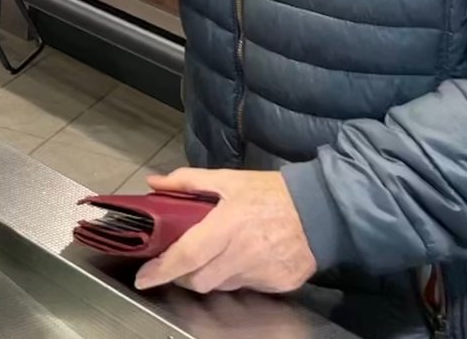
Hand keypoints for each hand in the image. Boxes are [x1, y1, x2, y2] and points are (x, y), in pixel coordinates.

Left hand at [135, 169, 317, 294]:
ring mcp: (261, 273)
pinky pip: (247, 287)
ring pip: (222, 286)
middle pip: (199, 280)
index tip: (144, 278)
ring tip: (217, 254)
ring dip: (211, 275)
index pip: (186, 256)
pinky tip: (245, 258)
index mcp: (227, 226)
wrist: (323, 210)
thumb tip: (155, 182)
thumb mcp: (229, 179)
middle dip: (183, 275)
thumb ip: (188, 181)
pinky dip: (237, 277)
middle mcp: (242, 254)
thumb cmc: (273, 193)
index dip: (162, 270)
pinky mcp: (277, 285)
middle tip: (180, 262)